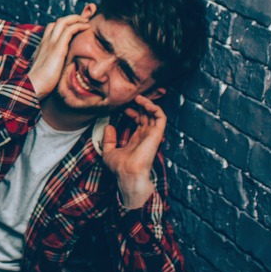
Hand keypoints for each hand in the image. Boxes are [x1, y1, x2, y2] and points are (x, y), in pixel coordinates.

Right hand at [28, 10, 92, 97]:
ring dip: (77, 19)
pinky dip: (79, 26)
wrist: (33, 85)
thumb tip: (60, 67)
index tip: (75, 27)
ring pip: (63, 21)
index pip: (52, 28)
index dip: (64, 25)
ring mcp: (51, 43)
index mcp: (43, 45)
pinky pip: (69, 30)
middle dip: (72, 18)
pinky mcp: (58, 48)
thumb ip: (52, 63)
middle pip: (58, 21)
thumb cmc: (40, 82)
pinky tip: (86, 27)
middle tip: (83, 21)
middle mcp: (46, 41)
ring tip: (86, 21)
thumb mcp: (46, 68)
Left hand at [102, 93, 165, 208]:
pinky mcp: (156, 134)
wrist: (127, 173)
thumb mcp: (109, 151)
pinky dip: (155, 108)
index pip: (140, 122)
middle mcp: (146, 136)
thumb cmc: (120, 168)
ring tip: (139, 98)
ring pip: (156, 115)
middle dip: (141, 105)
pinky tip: (145, 103)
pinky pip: (161, 118)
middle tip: (133, 98)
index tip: (124, 108)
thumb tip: (109, 126)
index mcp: (137, 139)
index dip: (133, 112)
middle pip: (148, 116)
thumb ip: (109, 139)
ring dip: (149, 104)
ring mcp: (152, 135)